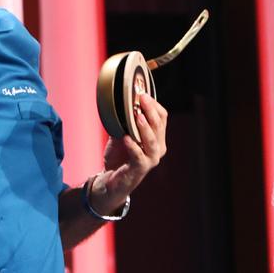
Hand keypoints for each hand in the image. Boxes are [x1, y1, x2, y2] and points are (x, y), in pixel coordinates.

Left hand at [95, 89, 168, 210]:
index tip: (142, 93)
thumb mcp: (121, 133)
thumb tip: (119, 102)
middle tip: (142, 98)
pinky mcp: (140, 168)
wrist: (112, 179)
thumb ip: (124, 121)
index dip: (154, 104)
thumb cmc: (119, 155)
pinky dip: (133, 146)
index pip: (162, 117)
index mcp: (157, 137)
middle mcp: (158, 148)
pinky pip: (139, 156)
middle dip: (150, 110)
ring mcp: (151, 159)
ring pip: (152, 141)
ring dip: (145, 127)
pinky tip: (126, 138)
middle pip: (159, 126)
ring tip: (138, 116)